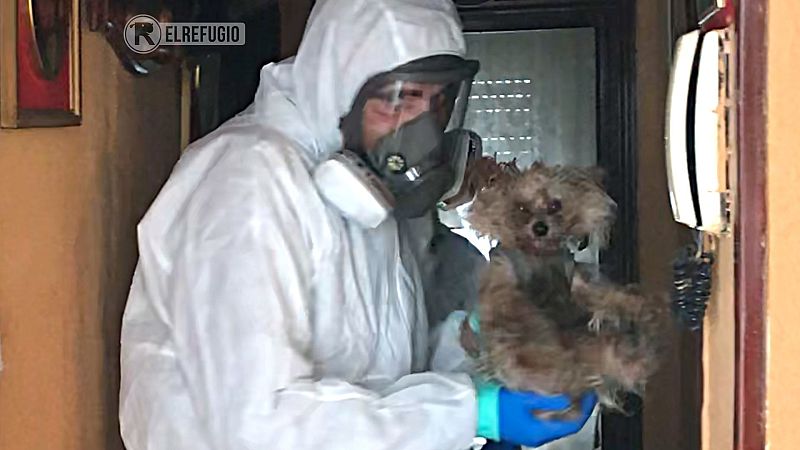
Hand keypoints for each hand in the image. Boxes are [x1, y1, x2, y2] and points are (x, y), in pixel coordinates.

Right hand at [475, 380, 596, 447]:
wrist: (471, 407)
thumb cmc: (495, 404)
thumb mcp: (526, 398)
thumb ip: (551, 398)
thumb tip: (570, 396)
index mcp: (541, 432)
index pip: (575, 422)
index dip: (586, 406)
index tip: (590, 391)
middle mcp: (536, 434)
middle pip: (565, 420)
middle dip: (575, 402)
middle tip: (580, 385)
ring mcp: (528, 429)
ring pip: (554, 416)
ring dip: (561, 401)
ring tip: (566, 384)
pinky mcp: (520, 421)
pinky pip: (541, 413)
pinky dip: (548, 402)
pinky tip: (547, 389)